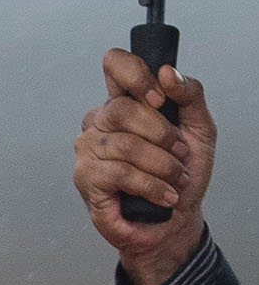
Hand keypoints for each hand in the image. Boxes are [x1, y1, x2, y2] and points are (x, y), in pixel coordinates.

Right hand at [73, 48, 217, 284]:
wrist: (175, 219)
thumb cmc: (181, 174)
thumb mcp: (199, 130)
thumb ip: (189, 96)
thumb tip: (167, 72)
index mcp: (123, 103)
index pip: (114, 65)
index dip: (135, 74)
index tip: (159, 99)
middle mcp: (99, 123)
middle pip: (121, 108)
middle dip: (162, 134)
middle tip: (180, 154)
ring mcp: (87, 151)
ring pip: (125, 145)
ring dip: (162, 165)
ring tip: (176, 179)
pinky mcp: (86, 180)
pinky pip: (120, 173)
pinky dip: (152, 185)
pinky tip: (164, 196)